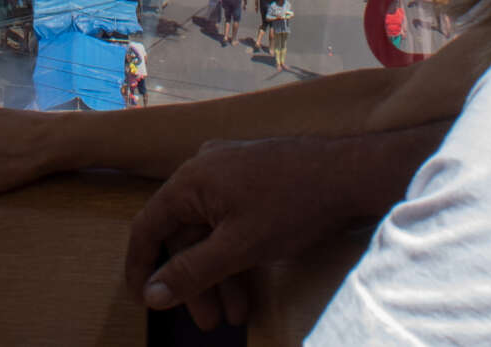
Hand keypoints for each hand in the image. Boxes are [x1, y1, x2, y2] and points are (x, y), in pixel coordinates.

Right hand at [124, 133, 406, 329]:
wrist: (351, 174)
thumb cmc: (294, 204)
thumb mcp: (238, 248)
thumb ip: (191, 272)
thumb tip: (151, 295)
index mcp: (191, 180)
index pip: (147, 227)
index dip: (140, 267)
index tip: (142, 299)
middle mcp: (204, 169)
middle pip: (183, 234)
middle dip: (194, 282)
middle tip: (207, 321)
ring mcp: (229, 172)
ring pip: (210, 231)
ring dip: (219, 273)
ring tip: (236, 313)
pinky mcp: (253, 179)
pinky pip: (229, 220)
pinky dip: (234, 253)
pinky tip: (248, 284)